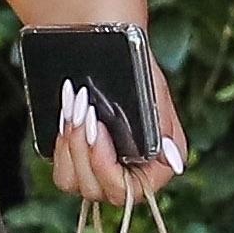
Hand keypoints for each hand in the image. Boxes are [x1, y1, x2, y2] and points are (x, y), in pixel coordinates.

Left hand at [50, 62, 188, 210]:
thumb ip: (162, 131)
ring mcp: (100, 168)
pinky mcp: (77, 159)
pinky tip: (66, 119)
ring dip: (69, 149)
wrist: (103, 42)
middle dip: (82, 151)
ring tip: (74, 112)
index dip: (105, 166)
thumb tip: (172, 161)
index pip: (127, 191)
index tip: (97, 130)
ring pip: (74, 184)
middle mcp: (128, 173)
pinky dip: (61, 147)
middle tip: (82, 113)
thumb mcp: (152, 94)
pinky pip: (63, 171)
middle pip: (96, 190)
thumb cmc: (133, 66)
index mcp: (156, 165)